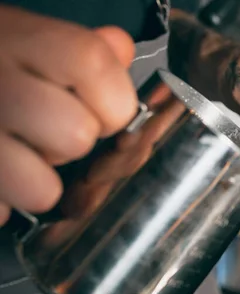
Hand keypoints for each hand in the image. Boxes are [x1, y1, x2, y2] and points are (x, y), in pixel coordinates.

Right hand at [0, 5, 137, 225]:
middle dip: (75, 143)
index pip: (99, 73)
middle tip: (53, 132)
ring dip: (37, 183)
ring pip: (41, 190)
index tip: (102, 107)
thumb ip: (83, 49)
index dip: (114, 103)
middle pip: (77, 136)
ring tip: (22, 158)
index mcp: (27, 40)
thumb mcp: (31, 38)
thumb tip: (120, 51)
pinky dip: (2, 201)